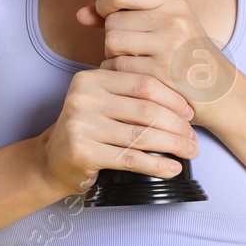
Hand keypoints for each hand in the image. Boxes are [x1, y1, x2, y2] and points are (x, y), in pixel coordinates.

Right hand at [37, 65, 199, 196]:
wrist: (51, 161)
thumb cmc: (88, 130)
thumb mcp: (104, 103)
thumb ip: (132, 95)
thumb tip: (184, 103)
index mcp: (92, 78)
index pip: (144, 83)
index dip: (173, 99)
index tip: (190, 113)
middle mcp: (83, 97)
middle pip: (145, 109)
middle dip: (177, 125)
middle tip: (193, 137)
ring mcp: (81, 124)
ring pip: (141, 135)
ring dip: (172, 145)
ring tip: (190, 151)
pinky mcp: (83, 152)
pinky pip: (130, 158)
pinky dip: (156, 164)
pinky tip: (172, 168)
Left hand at [77, 0, 240, 131]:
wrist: (220, 92)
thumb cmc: (188, 58)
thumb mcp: (166, 26)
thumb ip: (124, 15)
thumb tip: (81, 14)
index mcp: (174, 2)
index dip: (105, 3)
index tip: (106, 14)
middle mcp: (173, 19)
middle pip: (113, 22)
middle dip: (113, 38)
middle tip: (133, 49)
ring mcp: (168, 45)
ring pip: (112, 44)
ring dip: (114, 56)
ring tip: (136, 63)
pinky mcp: (160, 72)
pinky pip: (117, 68)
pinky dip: (119, 75)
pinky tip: (138, 78)